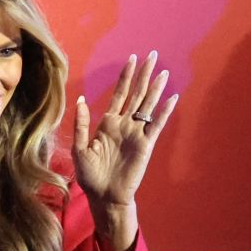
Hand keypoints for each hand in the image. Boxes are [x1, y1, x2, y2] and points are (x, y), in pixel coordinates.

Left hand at [72, 50, 177, 250]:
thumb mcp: (79, 148)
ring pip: (148, 106)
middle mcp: (124, 125)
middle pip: (136, 94)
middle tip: (153, 55)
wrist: (103, 196)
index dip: (125, 76)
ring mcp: (136, 134)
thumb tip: (82, 100)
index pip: (119, 94)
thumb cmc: (90, 175)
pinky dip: (164, 111)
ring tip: (163, 71)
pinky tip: (171, 98)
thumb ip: (81, 124)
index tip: (132, 58)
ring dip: (155, 89)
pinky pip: (156, 125)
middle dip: (144, 75)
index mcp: (107, 123)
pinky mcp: (145, 145)